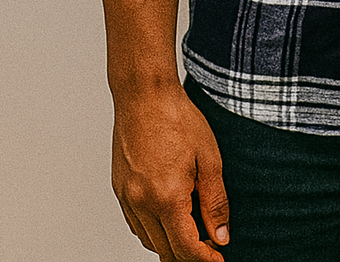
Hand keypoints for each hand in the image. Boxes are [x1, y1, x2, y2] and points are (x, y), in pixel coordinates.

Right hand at [111, 82, 229, 261]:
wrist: (144, 95)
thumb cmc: (177, 118)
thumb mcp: (209, 158)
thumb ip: (215, 202)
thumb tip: (220, 236)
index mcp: (167, 197)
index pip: (186, 248)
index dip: (205, 260)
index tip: (218, 260)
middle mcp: (141, 202)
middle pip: (165, 250)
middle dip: (188, 255)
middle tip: (209, 248)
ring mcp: (127, 197)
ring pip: (148, 240)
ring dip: (169, 243)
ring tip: (191, 231)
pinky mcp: (119, 189)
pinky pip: (135, 224)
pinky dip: (152, 229)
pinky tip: (168, 216)